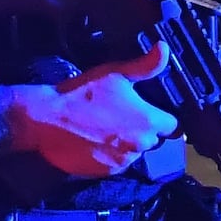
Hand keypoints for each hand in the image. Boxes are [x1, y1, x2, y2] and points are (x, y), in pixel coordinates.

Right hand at [0, 46, 176, 178]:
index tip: (158, 113)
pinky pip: (117, 164)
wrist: (45, 120)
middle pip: (155, 141)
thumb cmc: (82, 94)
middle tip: (126, 117)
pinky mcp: (107, 172)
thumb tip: (165, 48)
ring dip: (128, 144)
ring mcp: (124, 161)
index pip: (175, 127)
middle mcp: (141, 145)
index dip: (168, 119)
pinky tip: (97, 141)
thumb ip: (145, 65)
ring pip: (135, 153)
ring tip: (108, 129)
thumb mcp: (115, 73)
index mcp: (148, 121)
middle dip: (145, 131)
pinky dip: (111, 155)